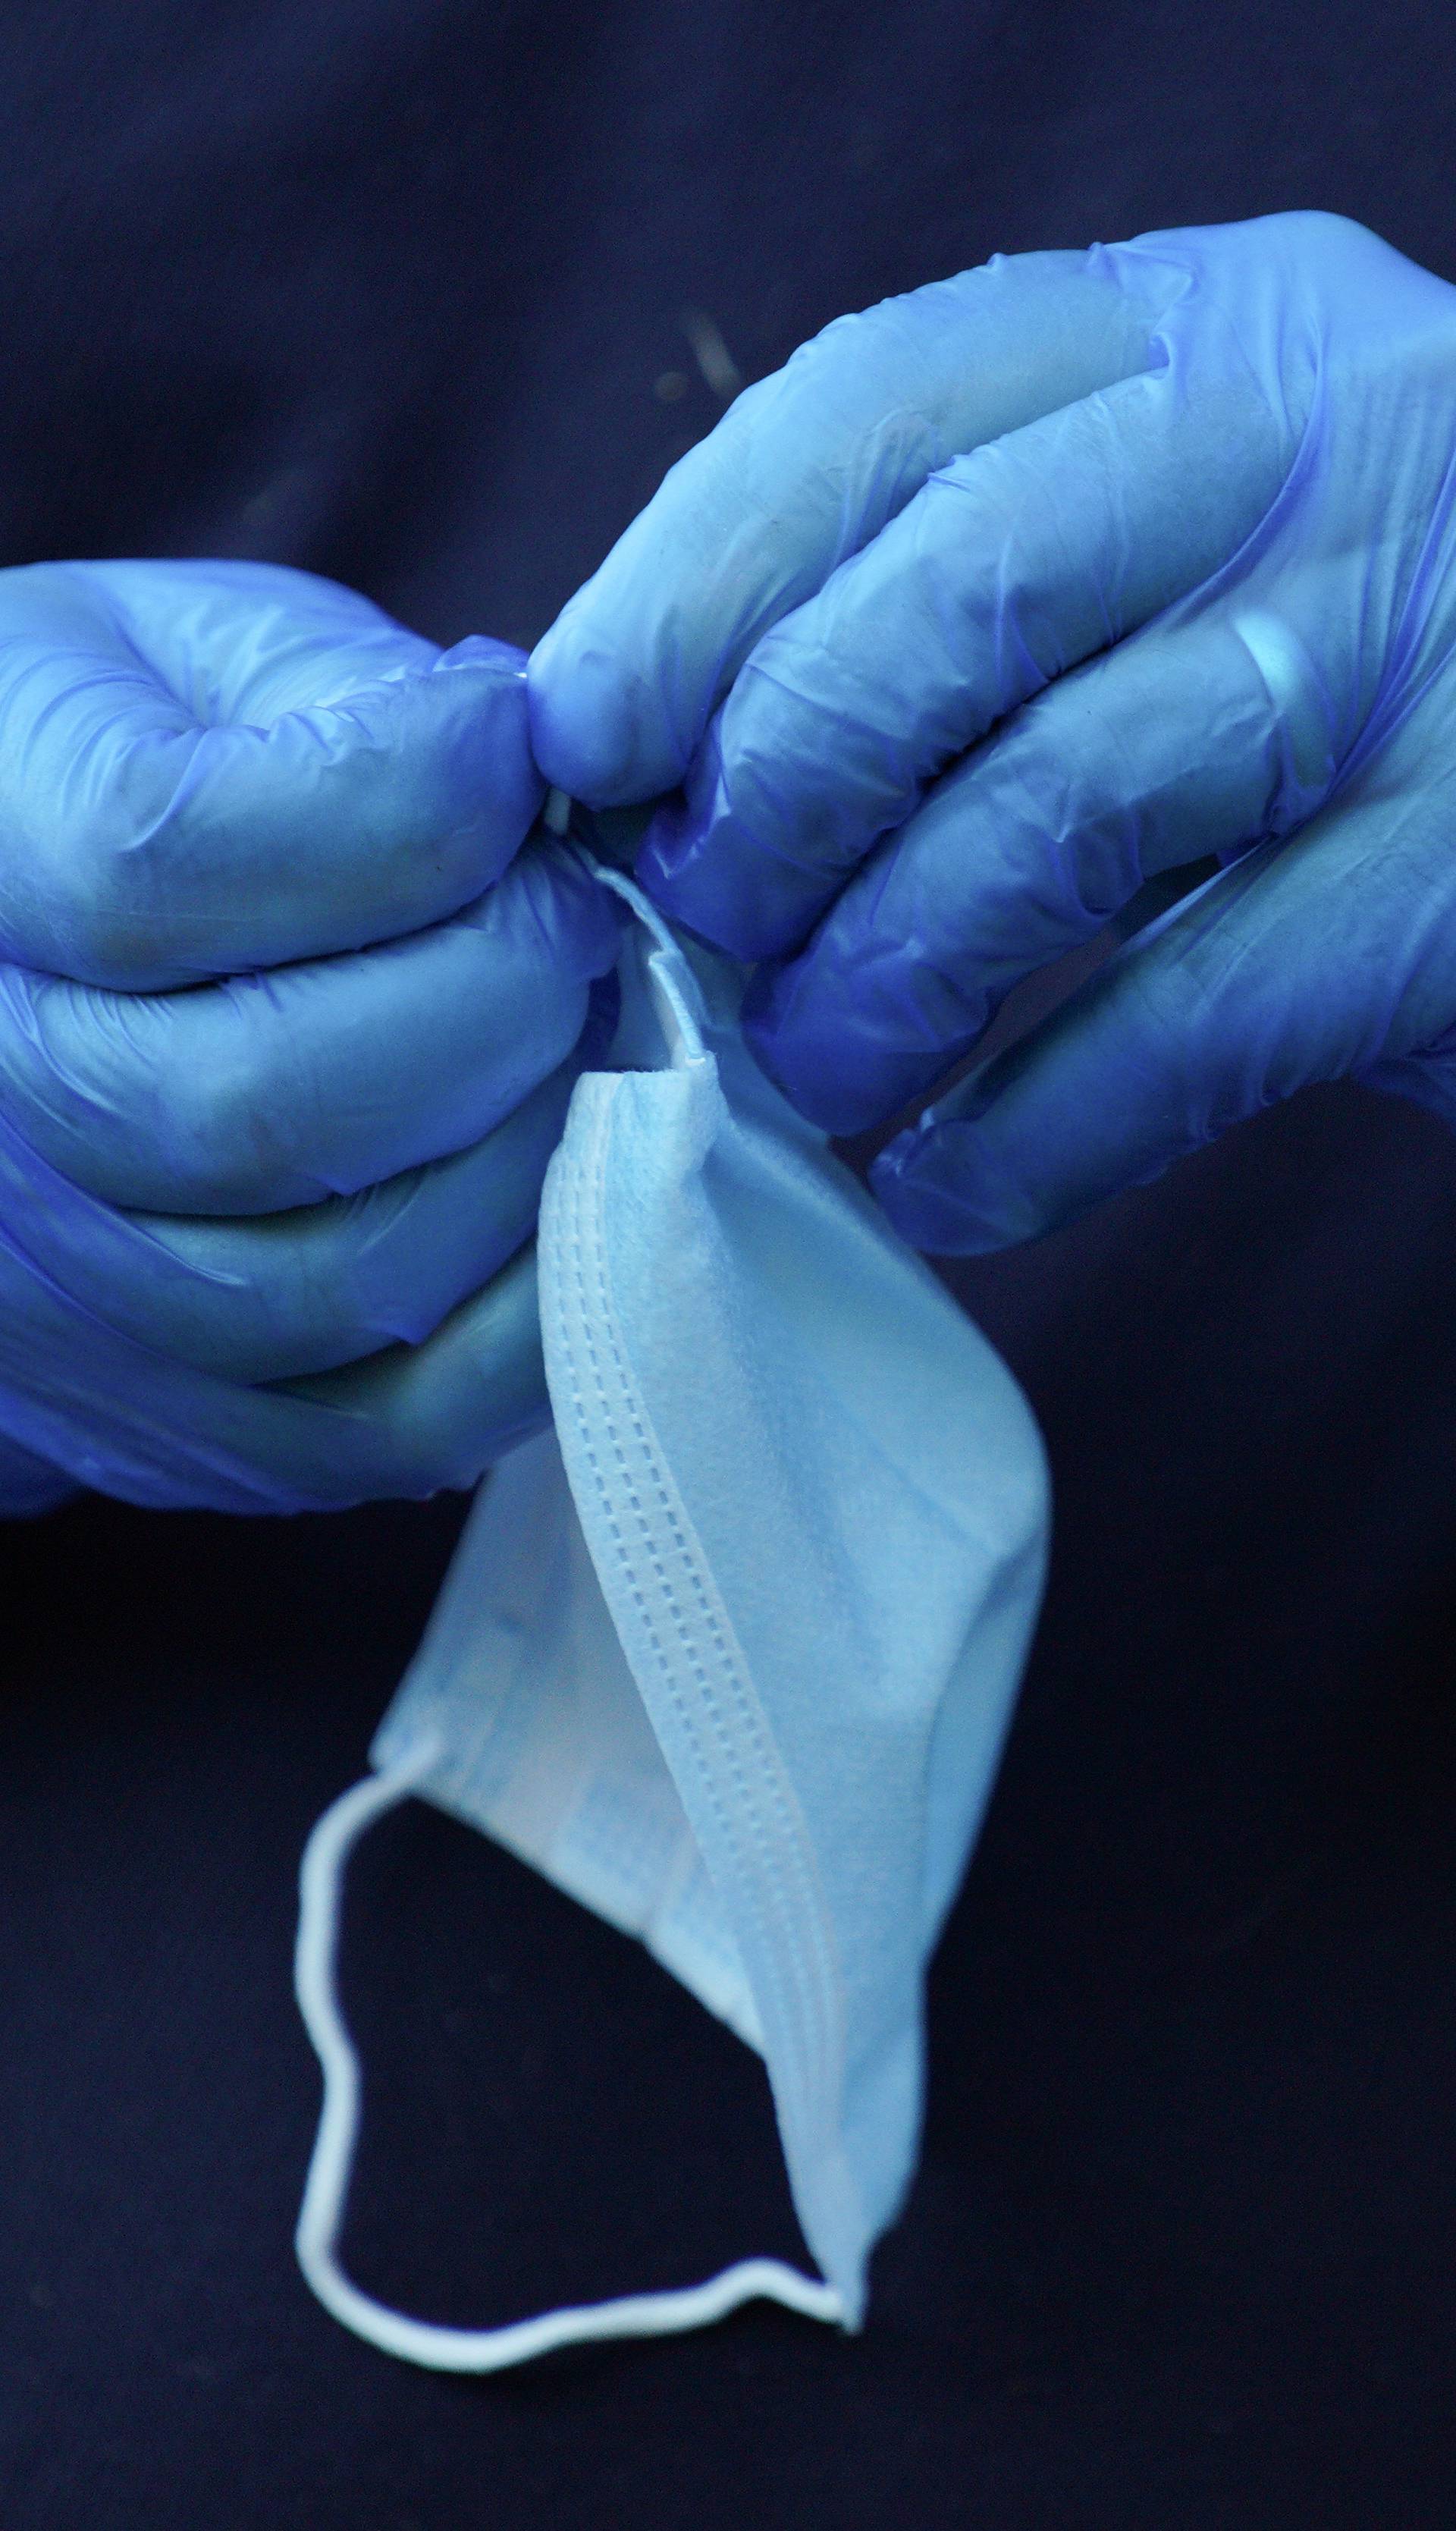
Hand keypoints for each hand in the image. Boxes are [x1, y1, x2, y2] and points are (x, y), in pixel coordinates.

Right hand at [0, 559, 618, 1507]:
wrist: (9, 1003)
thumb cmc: (126, 788)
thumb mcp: (187, 664)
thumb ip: (337, 702)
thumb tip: (526, 767)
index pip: (154, 869)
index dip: (397, 814)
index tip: (512, 764)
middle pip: (258, 1104)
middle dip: (492, 998)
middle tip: (574, 924)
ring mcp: (65, 1298)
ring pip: (338, 1279)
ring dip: (526, 1153)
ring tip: (577, 1046)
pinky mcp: (183, 1426)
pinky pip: (389, 1424)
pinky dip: (528, 1317)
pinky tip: (574, 1193)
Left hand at [531, 213, 1455, 1249]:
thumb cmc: (1342, 685)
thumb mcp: (1172, 553)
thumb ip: (961, 603)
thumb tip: (646, 769)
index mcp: (1207, 331)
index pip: (882, 406)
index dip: (691, 582)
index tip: (582, 743)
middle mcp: (1326, 443)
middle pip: (951, 598)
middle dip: (778, 793)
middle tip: (706, 931)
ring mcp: (1417, 651)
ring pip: (1062, 806)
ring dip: (885, 974)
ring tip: (815, 1069)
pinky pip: (1193, 1021)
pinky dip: (1033, 1127)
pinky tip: (948, 1181)